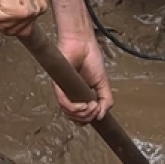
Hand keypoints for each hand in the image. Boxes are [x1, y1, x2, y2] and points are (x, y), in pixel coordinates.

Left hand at [47, 0, 112, 123]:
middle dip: (88, 118)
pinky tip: (86, 105)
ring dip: (84, 114)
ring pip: (68, 113)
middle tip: (97, 109)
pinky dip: (75, 108)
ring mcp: (63, 90)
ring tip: (93, 106)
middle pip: (75, 118)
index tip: (99, 115)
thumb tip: (102, 117)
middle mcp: (70, 95)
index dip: (89, 119)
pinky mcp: (58, 85)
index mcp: (79, 96)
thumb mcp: (103, 84)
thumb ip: (106, 100)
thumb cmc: (91, 59)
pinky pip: (63, 103)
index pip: (80, 116)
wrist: (83, 44)